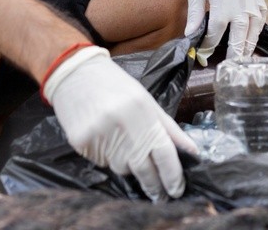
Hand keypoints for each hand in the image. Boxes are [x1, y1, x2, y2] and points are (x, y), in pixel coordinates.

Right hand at [42, 46, 197, 200]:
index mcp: (142, 110)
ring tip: (125, 146)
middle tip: (161, 194)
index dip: (172, 175)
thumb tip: (192, 151)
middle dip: (154, 184)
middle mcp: (120, 124)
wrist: (75, 73)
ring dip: (130, 165)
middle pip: (143, 168)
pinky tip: (106, 139)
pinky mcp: (80, 142)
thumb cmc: (116, 86)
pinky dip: (109, 158)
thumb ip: (169, 128)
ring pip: (122, 168)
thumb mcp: (147, 101)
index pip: (163, 151)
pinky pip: (102, 162)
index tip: (177, 190)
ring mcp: (98, 135)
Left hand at [180, 0, 266, 63]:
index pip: (218, 26)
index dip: (211, 42)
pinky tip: (252, 38)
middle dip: (235, 50)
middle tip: (230, 66)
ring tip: (243, 58)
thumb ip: (195, 14)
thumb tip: (190, 36)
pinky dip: (258, 27)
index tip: (204, 54)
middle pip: (240, 29)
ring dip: (250, 42)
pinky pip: (262, 13)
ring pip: (254, 23)